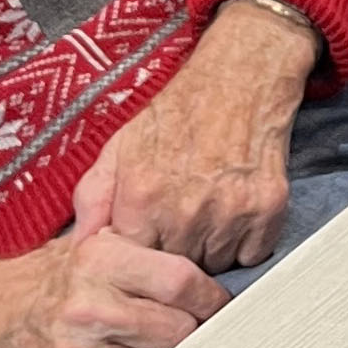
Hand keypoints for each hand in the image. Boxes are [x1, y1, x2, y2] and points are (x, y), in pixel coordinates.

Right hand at [0, 229, 227, 347]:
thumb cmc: (41, 280)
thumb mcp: (87, 245)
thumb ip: (141, 253)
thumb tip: (207, 270)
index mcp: (98, 260)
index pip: (181, 280)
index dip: (212, 297)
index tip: (221, 306)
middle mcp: (88, 306)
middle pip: (177, 331)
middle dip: (197, 334)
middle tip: (203, 333)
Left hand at [68, 0, 315, 272]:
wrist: (240, 77)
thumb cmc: (176, 111)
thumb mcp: (121, 144)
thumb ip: (93, 197)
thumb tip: (79, 246)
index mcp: (143, 197)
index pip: (132, 264)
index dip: (138, 252)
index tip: (146, 234)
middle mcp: (186, 211)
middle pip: (174, 270)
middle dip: (174, 251)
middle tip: (180, 216)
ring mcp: (230, 213)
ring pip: (213, 266)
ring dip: (209, 248)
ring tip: (207, 208)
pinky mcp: (268, 211)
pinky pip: (251, 255)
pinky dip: (243, 242)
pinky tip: (234, 208)